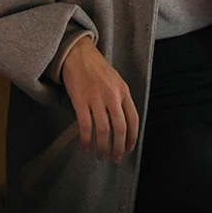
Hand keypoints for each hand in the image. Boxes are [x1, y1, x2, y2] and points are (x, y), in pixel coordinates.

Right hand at [60, 39, 138, 163]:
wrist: (78, 54)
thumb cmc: (97, 68)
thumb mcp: (116, 81)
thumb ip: (120, 99)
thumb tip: (122, 123)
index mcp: (124, 91)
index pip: (133, 119)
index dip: (133, 137)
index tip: (130, 148)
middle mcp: (113, 96)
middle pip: (120, 128)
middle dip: (119, 147)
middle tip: (116, 159)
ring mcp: (96, 99)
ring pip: (103, 130)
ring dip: (102, 147)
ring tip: (100, 157)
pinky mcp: (80, 101)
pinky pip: (85, 126)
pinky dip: (86, 140)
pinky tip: (85, 147)